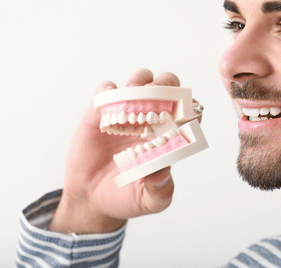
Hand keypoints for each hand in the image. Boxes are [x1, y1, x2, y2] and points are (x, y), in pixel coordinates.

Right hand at [49, 68, 179, 233]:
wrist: (89, 199)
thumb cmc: (125, 197)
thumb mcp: (148, 201)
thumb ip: (159, 191)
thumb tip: (162, 175)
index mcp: (168, 137)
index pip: (187, 112)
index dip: (191, 107)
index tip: (186, 111)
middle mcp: (151, 120)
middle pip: (167, 88)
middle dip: (167, 85)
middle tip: (158, 94)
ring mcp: (126, 113)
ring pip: (140, 81)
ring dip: (141, 80)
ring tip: (134, 91)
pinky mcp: (100, 113)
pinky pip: (106, 90)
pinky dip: (108, 88)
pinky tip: (108, 99)